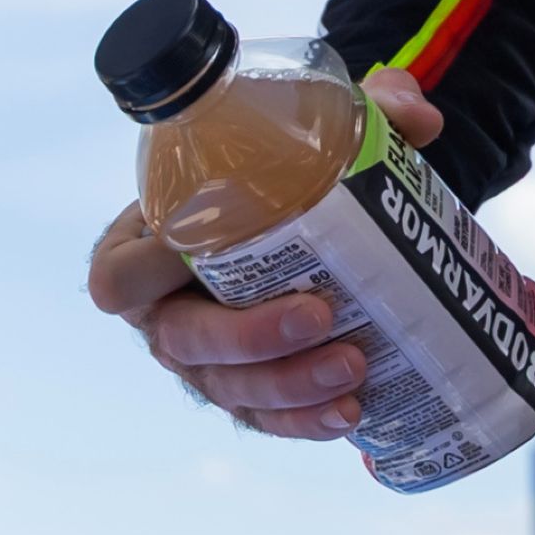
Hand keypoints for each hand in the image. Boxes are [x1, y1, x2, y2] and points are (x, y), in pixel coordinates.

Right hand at [88, 70, 445, 438]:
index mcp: (149, 246)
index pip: (117, 274)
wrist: (309, 232)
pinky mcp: (249, 395)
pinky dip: (306, 421)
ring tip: (354, 364)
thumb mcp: (314, 138)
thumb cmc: (280, 180)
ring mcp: (207, 363)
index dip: (145, 273)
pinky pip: (266, 420)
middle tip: (320, 313)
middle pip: (184, 342)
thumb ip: (360, 113)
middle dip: (249, 337)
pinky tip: (350, 411)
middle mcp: (168, 313)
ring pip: (231, 389)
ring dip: (291, 384)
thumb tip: (417, 120)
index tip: (195, 253)